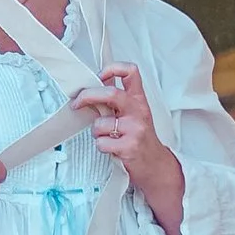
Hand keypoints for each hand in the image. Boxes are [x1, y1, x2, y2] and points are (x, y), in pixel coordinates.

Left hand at [82, 67, 185, 234]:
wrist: (157, 166)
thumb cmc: (141, 139)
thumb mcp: (134, 114)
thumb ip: (117, 102)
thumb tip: (92, 88)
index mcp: (138, 100)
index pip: (131, 72)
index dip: (113, 68)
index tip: (99, 75)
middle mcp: (138, 111)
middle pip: (111, 93)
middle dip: (88, 96)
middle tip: (77, 103)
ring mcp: (135, 129)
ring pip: (100, 123)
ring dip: (96, 132)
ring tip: (106, 137)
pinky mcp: (129, 147)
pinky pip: (102, 143)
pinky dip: (101, 147)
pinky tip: (111, 149)